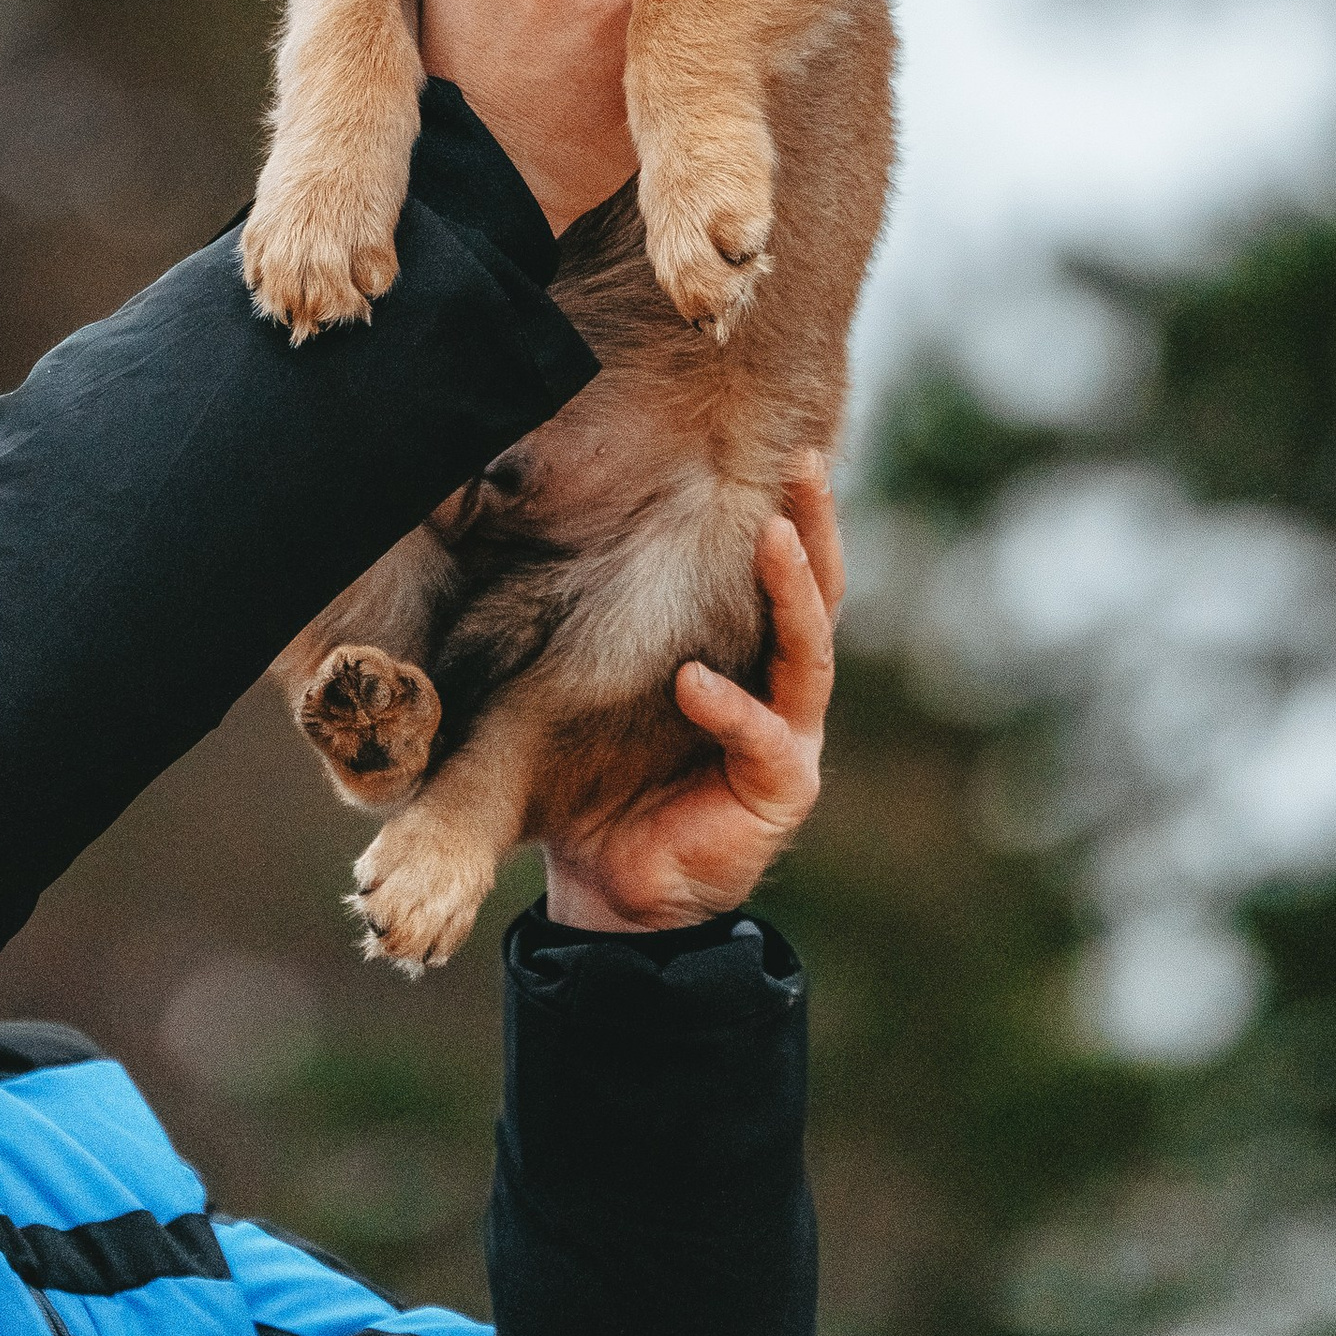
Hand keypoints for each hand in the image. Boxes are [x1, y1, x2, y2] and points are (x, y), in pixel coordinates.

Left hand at [542, 455, 842, 933]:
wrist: (612, 887)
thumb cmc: (599, 774)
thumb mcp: (591, 685)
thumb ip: (581, 624)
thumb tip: (517, 532)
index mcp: (747, 653)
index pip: (779, 569)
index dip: (790, 510)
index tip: (785, 449)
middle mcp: (781, 686)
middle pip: (818, 593)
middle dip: (812, 527)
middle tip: (802, 467)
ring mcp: (788, 738)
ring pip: (808, 653)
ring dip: (792, 593)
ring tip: (771, 540)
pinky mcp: (779, 790)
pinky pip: (764, 740)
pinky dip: (732, 708)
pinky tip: (694, 683)